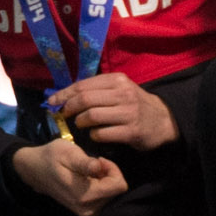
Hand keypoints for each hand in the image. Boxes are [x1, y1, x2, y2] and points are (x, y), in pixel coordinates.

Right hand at [14, 134, 128, 215]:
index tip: (98, 160)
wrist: (34, 170)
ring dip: (103, 180)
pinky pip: (105, 200)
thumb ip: (83, 162)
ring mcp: (87, 214)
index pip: (119, 186)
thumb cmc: (50, 157)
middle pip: (116, 190)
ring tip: (85, 172)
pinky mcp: (87, 214)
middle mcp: (88, 210)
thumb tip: (98, 168)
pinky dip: (99, 187)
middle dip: (107, 174)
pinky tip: (85, 180)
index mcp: (85, 195)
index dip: (112, 169)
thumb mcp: (66, 152)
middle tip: (90, 164)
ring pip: (111, 195)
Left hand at [51, 72, 176, 152]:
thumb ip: (98, 89)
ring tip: (79, 125)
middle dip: (69, 108)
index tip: (52, 102)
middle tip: (64, 115)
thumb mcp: (120, 89)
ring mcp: (128, 113)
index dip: (64, 94)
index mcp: (117, 80)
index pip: (83, 85)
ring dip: (80, 122)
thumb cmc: (135, 104)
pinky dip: (93, 135)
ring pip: (91, 116)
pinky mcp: (131, 131)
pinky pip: (103, 133)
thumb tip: (67, 94)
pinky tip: (94, 135)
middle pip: (85, 99)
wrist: (164, 120)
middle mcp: (123, 94)